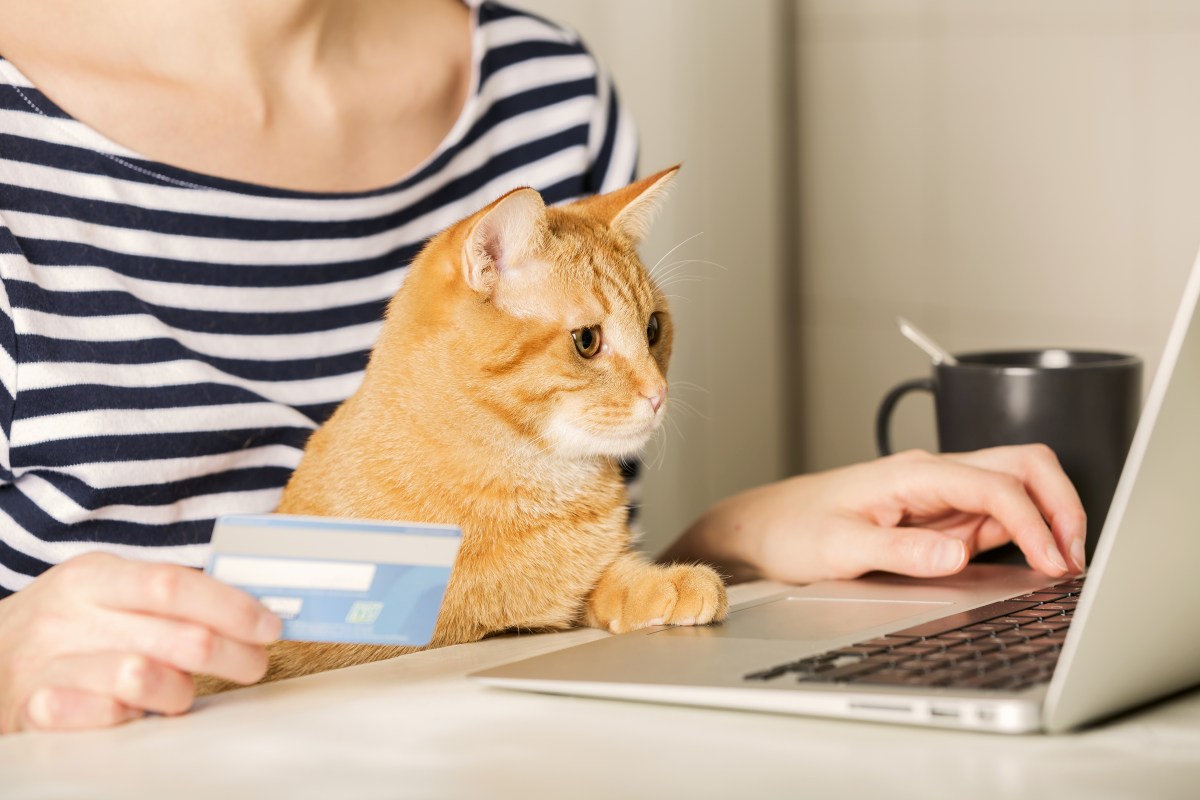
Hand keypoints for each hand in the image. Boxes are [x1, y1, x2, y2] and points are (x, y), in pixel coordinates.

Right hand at [0, 552, 281, 733]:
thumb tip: (251, 605)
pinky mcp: (35, 709)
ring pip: (145, 678)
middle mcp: (69, 616)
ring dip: (182, 690)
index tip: (269, 625)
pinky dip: (132, 716)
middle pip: (178, 638)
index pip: (174, 585)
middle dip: (234, 655)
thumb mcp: (106, 587)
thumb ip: (167, 593)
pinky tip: (136, 710)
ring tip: (183, 690)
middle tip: (253, 663)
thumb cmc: (68, 622)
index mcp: (94, 576)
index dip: (232, 607)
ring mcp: (48, 664)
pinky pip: (107, 717)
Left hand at [663, 445, 1086, 584]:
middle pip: (1021, 466)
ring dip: (1047, 518)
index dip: (1033, 521)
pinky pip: (995, 516)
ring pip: (1016, 488)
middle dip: (1060, 502)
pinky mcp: (938, 517)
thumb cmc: (794, 530)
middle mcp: (933, 476)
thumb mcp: (840, 548)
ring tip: (1062, 564)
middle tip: (1074, 555)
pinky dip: (1025, 533)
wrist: (764, 529)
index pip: (995, 484)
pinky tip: (1032, 562)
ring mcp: (939, 495)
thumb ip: (901, 551)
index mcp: (913, 473)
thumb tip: (958, 554)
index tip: (1052, 561)